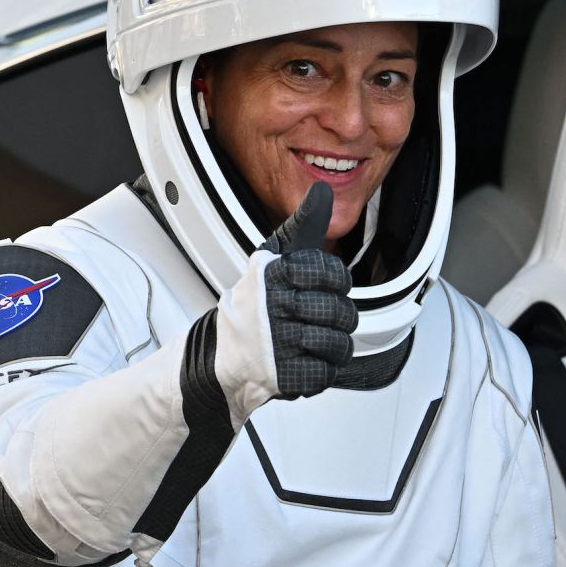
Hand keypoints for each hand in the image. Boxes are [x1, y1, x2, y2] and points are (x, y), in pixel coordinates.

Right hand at [206, 183, 357, 424]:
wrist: (224, 354)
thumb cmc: (254, 303)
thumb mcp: (275, 257)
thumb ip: (304, 226)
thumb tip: (322, 190)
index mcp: (275, 274)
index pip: (332, 275)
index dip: (336, 282)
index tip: (324, 285)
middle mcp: (274, 307)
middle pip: (342, 313)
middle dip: (337, 317)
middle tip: (319, 317)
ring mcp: (278, 344)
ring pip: (339, 345)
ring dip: (332, 346)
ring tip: (313, 339)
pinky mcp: (283, 376)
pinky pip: (327, 373)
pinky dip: (321, 369)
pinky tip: (305, 359)